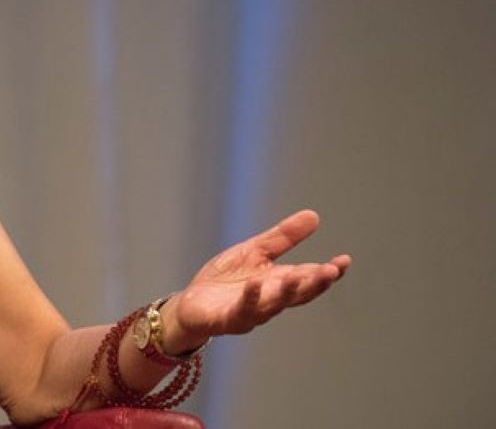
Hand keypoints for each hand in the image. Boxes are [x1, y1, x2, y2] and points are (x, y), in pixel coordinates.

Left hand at [161, 210, 351, 353]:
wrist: (191, 305)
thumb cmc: (226, 281)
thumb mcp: (254, 252)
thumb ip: (282, 238)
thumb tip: (314, 215)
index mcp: (278, 284)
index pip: (308, 279)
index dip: (327, 272)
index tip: (344, 261)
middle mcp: (269, 301)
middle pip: (297, 295)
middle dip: (315, 284)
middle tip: (332, 271)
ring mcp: (249, 312)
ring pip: (272, 305)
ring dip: (286, 293)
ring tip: (297, 276)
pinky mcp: (226, 319)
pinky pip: (240, 311)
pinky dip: (250, 299)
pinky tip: (255, 284)